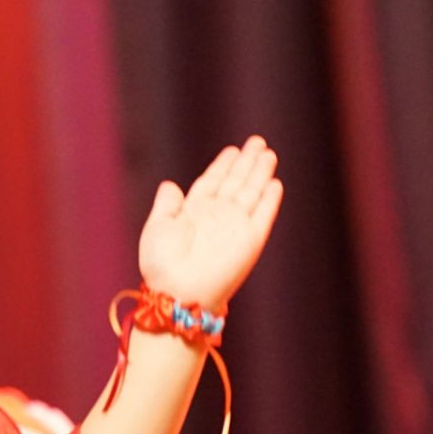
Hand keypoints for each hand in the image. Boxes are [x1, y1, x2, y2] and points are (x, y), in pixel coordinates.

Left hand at [138, 136, 282, 310]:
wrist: (178, 291)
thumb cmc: (161, 263)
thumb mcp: (158, 227)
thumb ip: (167, 204)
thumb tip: (169, 183)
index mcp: (193, 212)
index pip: (213, 181)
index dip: (223, 165)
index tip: (233, 150)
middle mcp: (216, 217)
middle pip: (236, 182)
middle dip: (247, 162)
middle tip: (258, 142)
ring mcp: (234, 227)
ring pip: (251, 193)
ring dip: (260, 174)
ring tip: (268, 154)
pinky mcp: (250, 240)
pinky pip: (263, 215)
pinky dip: (269, 200)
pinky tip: (275, 183)